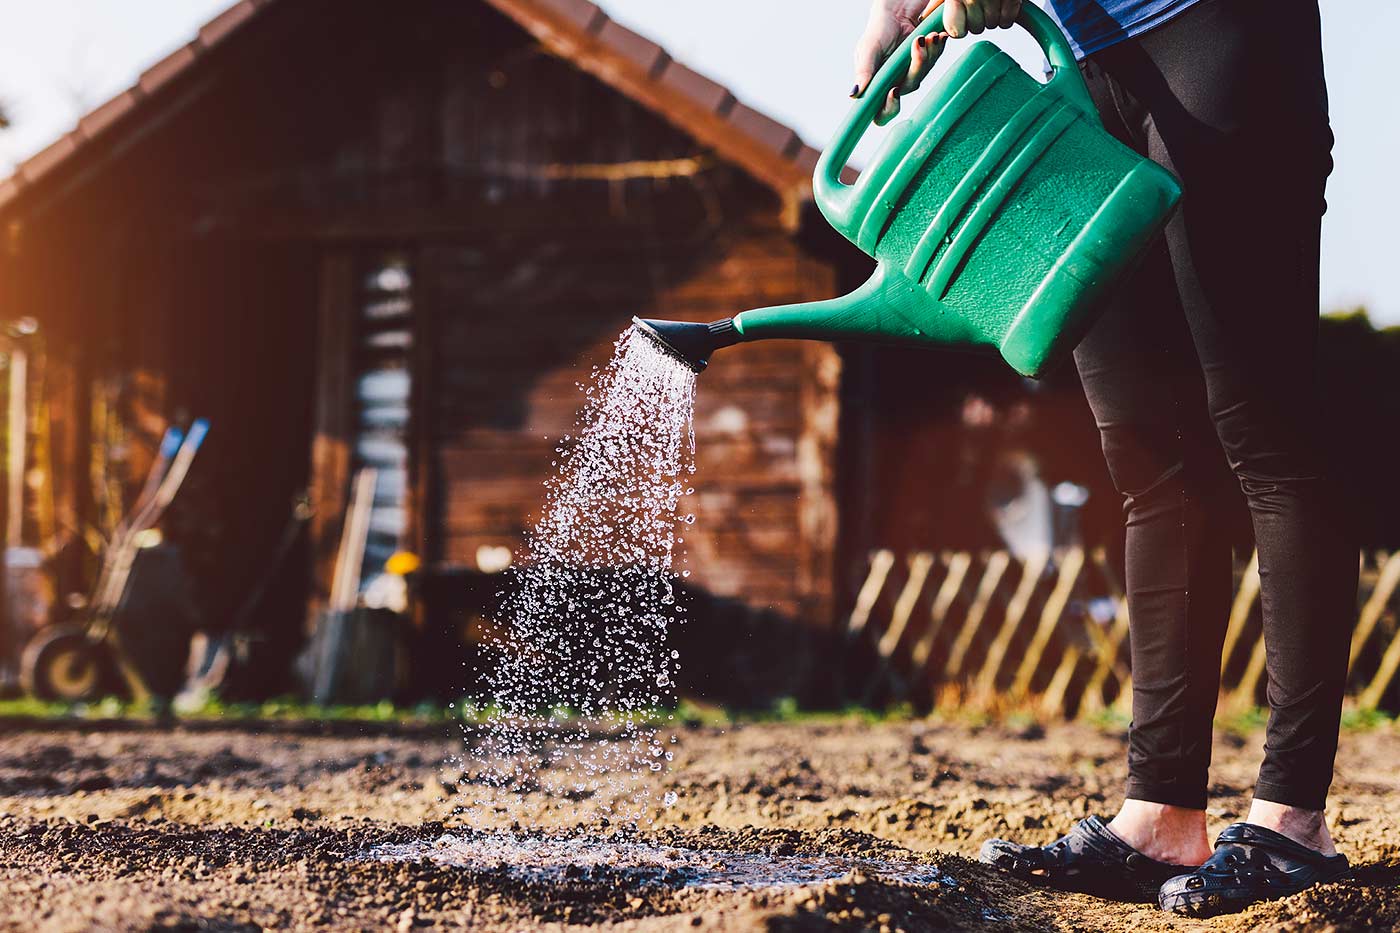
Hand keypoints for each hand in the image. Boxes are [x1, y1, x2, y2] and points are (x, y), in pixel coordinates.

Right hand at [853, 0, 1022, 123]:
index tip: (893, 91)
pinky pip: (935, 60)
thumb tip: (854, 95)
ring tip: (925, 35)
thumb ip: (863, 71)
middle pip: (908, 88)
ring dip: (928, 54)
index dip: (889, 109)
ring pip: (924, 73)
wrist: (898, 5)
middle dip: (915, 67)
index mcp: (878, 84)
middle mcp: (895, 81)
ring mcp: (912, 70)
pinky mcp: (927, 58)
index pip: (882, 113)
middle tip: (917, 44)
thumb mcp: (868, 48)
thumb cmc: (879, 27)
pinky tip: (934, 35)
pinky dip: (936, 47)